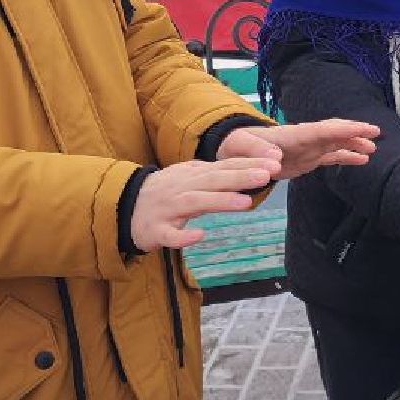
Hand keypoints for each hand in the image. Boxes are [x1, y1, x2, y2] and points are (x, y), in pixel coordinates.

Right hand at [129, 157, 276, 252]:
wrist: (124, 208)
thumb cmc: (166, 193)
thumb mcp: (191, 178)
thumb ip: (218, 175)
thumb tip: (253, 169)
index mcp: (193, 175)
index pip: (224, 167)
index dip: (249, 164)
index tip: (275, 163)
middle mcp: (182, 188)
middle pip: (214, 180)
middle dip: (241, 177)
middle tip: (268, 174)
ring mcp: (169, 209)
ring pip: (196, 203)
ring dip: (220, 202)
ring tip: (245, 203)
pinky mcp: (156, 230)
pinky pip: (170, 235)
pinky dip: (183, 236)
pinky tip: (200, 235)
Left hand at [219, 119, 379, 180]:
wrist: (235, 151)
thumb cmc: (237, 145)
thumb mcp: (240, 146)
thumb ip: (256, 151)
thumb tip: (275, 159)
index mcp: (293, 134)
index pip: (323, 129)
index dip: (345, 128)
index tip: (365, 128)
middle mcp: (305, 138)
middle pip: (334, 132)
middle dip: (355, 131)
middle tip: (376, 133)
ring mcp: (308, 148)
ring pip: (336, 143)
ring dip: (354, 144)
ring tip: (372, 150)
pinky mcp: (308, 158)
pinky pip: (331, 156)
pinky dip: (347, 156)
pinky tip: (362, 160)